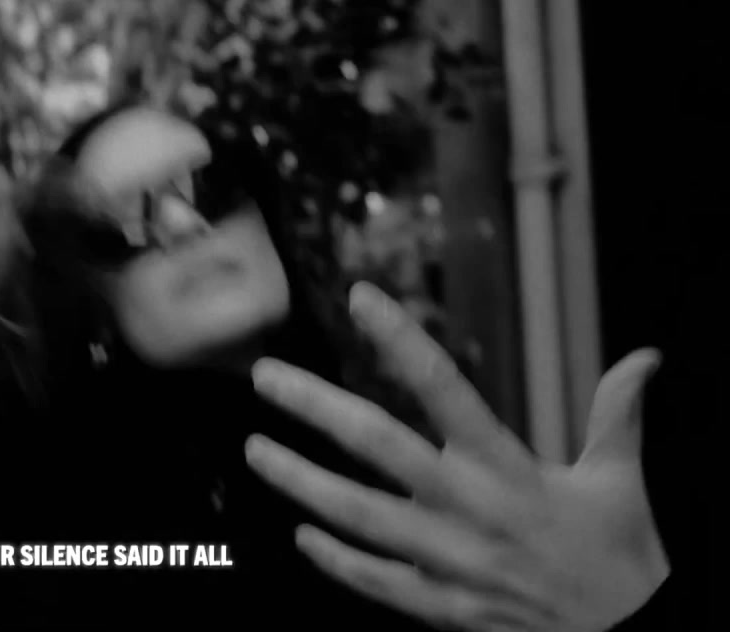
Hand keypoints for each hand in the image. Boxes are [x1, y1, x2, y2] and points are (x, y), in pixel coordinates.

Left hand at [245, 282, 668, 631]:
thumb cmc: (620, 561)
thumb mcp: (621, 482)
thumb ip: (617, 414)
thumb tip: (645, 359)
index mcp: (508, 469)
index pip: (443, 386)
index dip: (399, 339)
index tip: (361, 300)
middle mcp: (468, 509)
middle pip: (377, 446)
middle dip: (316, 407)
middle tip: (268, 378)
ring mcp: (448, 561)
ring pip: (358, 515)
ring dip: (301, 482)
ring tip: (257, 452)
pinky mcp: (442, 607)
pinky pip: (376, 582)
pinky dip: (336, 561)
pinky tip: (302, 537)